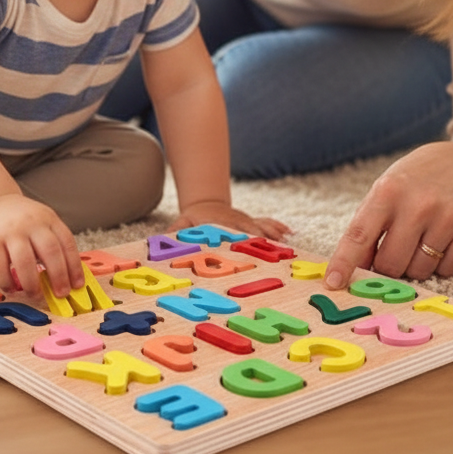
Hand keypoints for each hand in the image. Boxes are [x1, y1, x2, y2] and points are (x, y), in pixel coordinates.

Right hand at [0, 195, 84, 297]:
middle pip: (50, 250)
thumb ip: (54, 246)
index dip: (74, 266)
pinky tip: (12, 289)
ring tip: (36, 295)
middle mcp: (31, 223)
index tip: (77, 285)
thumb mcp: (43, 224)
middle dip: (58, 276)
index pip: (67, 242)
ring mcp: (10, 232)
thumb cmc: (23, 221)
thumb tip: (67, 280)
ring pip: (24, 260)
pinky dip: (6, 282)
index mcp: (49, 219)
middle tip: (61, 294)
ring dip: (32, 283)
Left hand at [168, 200, 290, 241]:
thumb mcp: (183, 224)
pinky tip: (290, 233)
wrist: (206, 202)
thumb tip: (162, 240)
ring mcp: (246, 221)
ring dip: (274, 234)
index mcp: (221, 224)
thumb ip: (176, 231)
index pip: (232, 232)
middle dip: (264, 240)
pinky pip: (267, 222)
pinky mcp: (252, 222)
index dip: (242, 239)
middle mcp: (236, 222)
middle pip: (252, 231)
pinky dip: (278, 227)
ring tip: (287, 244)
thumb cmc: (194, 219)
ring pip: (262, 226)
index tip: (251, 245)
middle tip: (276, 250)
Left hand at [323, 142, 452, 289]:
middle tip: (392, 250)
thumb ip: (365, 230)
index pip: (359, 235)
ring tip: (419, 238)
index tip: (333, 283)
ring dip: (414, 265)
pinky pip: (447, 270)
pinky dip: (439, 264)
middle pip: (391, 264)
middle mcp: (418, 204)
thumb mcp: (381, 194)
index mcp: (387, 192)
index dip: (344, 262)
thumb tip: (354, 272)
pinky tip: (440, 239)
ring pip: (419, 271)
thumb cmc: (410, 184)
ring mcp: (448, 217)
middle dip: (387, 266)